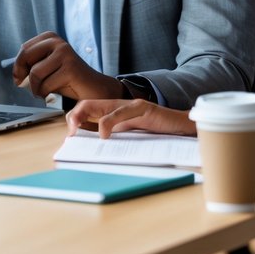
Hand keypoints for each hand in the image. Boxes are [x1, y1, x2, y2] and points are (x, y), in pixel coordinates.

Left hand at [11, 32, 124, 100]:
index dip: (18, 66)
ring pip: (35, 73)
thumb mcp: (47, 67)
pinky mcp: (71, 68)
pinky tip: (52, 94)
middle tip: (22, 85)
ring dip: (35, 88)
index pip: (24, 49)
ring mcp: (65, 53)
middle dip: (21, 74)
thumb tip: (15, 73)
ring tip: (43, 91)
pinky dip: (45, 93)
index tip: (18, 77)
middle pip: (26, 56)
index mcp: (51, 38)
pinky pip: (46, 84)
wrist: (94, 90)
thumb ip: (31, 65)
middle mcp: (58, 42)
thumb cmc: (68, 80)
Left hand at [65, 99, 196, 138]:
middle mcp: (119, 106)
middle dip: (73, 116)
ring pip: (100, 106)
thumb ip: (114, 139)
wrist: (185, 128)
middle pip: (88, 104)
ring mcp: (131, 106)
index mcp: (114, 113)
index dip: (74, 119)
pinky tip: (103, 134)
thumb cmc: (159, 134)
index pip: (87, 109)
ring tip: (76, 131)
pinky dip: (108, 122)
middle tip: (70, 133)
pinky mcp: (143, 108)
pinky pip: (121, 112)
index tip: (69, 136)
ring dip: (83, 116)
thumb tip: (91, 149)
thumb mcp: (131, 137)